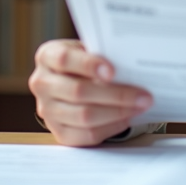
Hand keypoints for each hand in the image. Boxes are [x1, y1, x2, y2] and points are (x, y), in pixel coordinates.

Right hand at [28, 39, 152, 146]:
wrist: (72, 80)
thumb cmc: (86, 62)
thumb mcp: (88, 50)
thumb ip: (102, 55)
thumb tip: (131, 66)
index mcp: (47, 57)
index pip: (64, 59)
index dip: (88, 65)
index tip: (113, 72)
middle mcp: (41, 83)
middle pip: (78, 92)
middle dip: (115, 94)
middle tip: (144, 95)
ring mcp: (47, 110)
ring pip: (84, 116)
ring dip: (118, 112)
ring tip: (140, 106)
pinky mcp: (58, 132)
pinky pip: (87, 134)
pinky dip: (111, 127)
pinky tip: (128, 117)